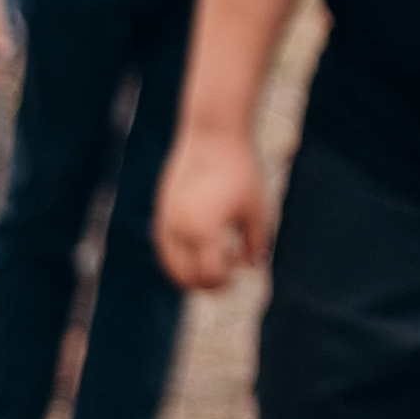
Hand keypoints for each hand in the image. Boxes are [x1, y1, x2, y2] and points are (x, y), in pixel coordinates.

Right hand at [155, 127, 270, 290]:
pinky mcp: (162, 209)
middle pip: (186, 277)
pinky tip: (197, 248)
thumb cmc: (241, 170)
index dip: (227, 279)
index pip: (210, 276)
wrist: (213, 135)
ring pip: (170, 264)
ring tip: (211, 262)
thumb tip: (253, 266)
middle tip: (226, 274)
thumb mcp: (256, 208)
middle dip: (207, 283)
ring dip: (189, 273)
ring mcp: (168, 219)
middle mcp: (181, 229)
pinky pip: (164, 245)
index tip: (240, 262)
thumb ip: (257, 241)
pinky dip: (177, 256)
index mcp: (205, 231)